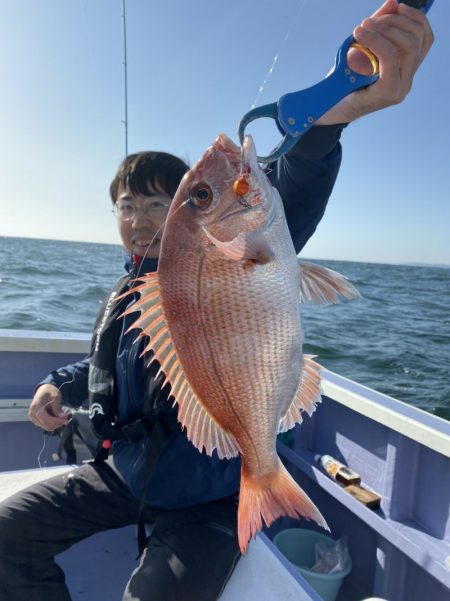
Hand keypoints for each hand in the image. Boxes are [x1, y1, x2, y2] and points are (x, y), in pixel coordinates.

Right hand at [28, 384, 69, 431]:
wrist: (43, 390)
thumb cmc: (49, 392)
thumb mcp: (55, 397)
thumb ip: (58, 408)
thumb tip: (63, 417)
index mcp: (36, 407)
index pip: (46, 419)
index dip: (56, 421)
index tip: (65, 419)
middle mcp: (32, 414)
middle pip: (46, 425)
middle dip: (57, 424)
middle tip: (66, 420)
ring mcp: (33, 418)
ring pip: (46, 427)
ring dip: (55, 425)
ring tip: (62, 419)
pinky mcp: (36, 420)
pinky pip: (45, 425)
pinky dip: (52, 424)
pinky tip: (58, 419)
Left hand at [317, 0, 433, 124]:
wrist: (325, 107)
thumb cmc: (342, 80)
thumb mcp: (362, 47)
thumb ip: (378, 27)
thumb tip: (392, 3)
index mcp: (405, 69)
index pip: (425, 38)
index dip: (414, 17)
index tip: (394, 8)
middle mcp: (406, 80)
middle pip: (417, 39)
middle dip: (393, 22)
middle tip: (367, 22)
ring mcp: (400, 88)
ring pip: (408, 46)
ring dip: (384, 29)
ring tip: (361, 28)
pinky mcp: (388, 92)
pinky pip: (390, 58)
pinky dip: (375, 41)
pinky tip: (359, 35)